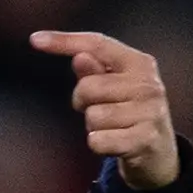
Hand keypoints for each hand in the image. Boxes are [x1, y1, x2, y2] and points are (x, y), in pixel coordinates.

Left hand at [31, 29, 177, 190]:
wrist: (159, 153)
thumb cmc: (127, 113)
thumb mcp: (112, 88)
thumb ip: (93, 72)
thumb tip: (78, 58)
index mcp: (139, 63)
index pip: (97, 44)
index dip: (65, 41)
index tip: (34, 40)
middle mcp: (148, 84)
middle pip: (88, 86)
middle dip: (82, 102)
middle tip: (98, 110)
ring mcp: (150, 112)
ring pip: (93, 116)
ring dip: (93, 127)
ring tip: (111, 128)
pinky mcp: (145, 139)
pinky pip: (98, 141)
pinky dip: (98, 144)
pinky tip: (113, 143)